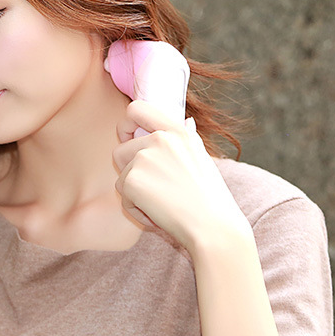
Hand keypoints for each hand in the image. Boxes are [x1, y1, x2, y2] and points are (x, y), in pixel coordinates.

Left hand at [113, 100, 248, 251]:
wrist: (213, 226)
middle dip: (131, 172)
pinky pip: (122, 196)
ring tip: (162, 203)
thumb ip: (182, 140)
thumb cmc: (209, 199)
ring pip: (121, 175)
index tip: (128, 138)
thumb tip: (181, 123)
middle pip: (121, 151)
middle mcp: (159, 139)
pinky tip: (158, 214)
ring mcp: (144, 158)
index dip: (126, 124)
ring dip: (135, 193)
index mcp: (177, 131)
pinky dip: (136, 209)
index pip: (137, 108)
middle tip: (158, 190)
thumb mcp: (199, 158)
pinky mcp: (132, 180)